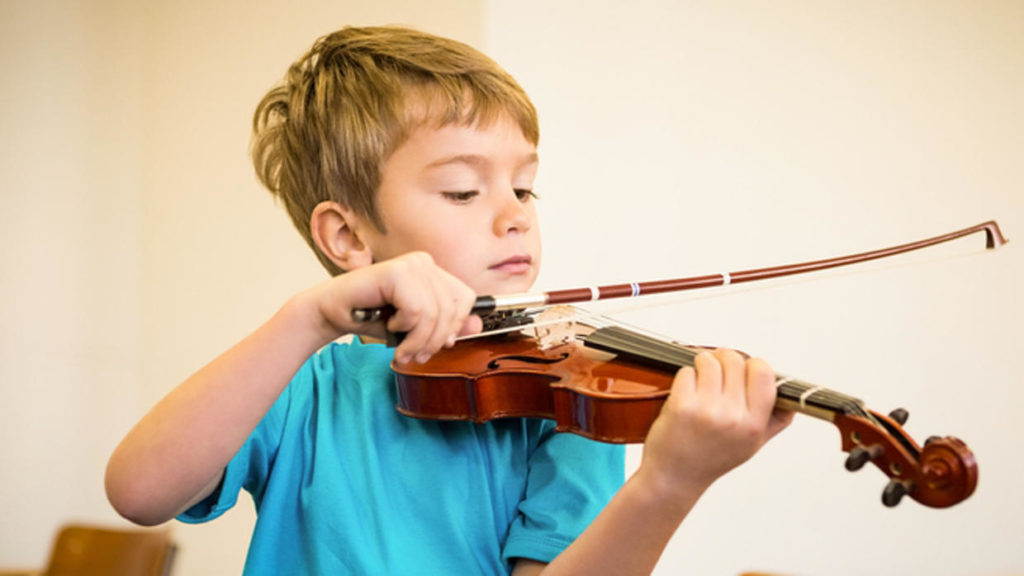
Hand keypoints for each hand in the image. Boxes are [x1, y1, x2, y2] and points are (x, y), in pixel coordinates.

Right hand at [308, 251, 482, 363]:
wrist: (333, 313)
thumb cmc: (371, 318)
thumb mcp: (416, 328)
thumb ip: (447, 326)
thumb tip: (478, 325)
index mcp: (433, 272)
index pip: (466, 299)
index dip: (454, 326)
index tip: (437, 344)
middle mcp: (424, 263)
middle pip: (452, 309)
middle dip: (434, 340)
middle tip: (415, 355)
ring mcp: (411, 264)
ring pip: (434, 313)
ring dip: (417, 340)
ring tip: (401, 349)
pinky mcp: (397, 272)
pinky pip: (416, 310)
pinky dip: (403, 328)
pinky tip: (388, 324)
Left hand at [638, 348, 793, 499]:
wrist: (675, 478)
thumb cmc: (711, 459)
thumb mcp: (751, 445)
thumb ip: (774, 421)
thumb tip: (790, 397)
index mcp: (754, 425)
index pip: (764, 374)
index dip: (754, 364)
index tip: (744, 368)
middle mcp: (734, 418)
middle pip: (735, 360)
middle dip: (723, 358)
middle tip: (716, 366)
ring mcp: (707, 411)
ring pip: (709, 361)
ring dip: (702, 363)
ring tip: (700, 376)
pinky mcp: (682, 406)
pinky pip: (686, 372)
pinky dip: (684, 376)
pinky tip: (684, 392)